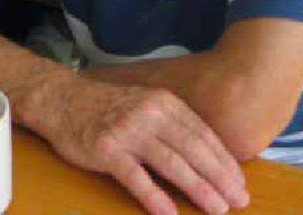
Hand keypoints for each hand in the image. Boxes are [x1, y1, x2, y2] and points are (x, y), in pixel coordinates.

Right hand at [36, 73, 248, 214]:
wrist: (62, 100)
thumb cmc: (108, 108)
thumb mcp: (145, 105)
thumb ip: (172, 124)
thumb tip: (207, 156)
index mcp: (164, 103)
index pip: (203, 135)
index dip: (224, 161)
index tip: (240, 183)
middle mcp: (149, 114)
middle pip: (193, 150)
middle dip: (220, 178)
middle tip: (239, 201)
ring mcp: (127, 131)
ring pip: (171, 163)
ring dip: (198, 188)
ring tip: (217, 209)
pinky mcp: (107, 150)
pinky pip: (136, 177)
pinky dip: (154, 197)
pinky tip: (169, 214)